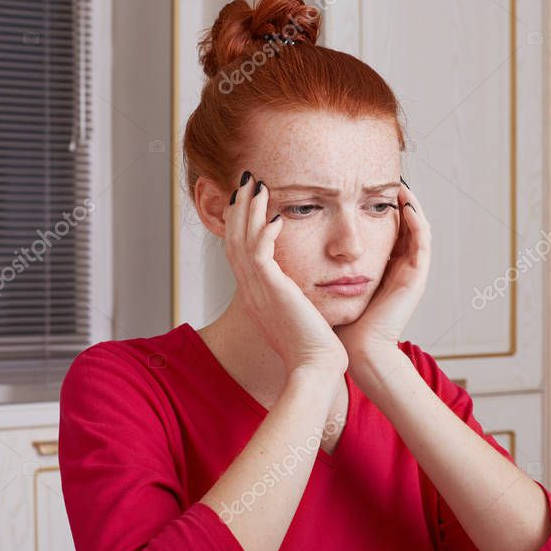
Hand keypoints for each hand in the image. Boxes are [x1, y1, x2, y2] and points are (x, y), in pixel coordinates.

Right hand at [225, 172, 347, 373]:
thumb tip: (305, 292)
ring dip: (249, 211)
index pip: (241, 252)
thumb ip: (297, 300)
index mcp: (257, 296)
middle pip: (234, 241)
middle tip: (246, 182)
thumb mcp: (300, 317)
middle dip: (240, 209)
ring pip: (242, 241)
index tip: (250, 202)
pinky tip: (275, 216)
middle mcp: (252, 291)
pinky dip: (264, 232)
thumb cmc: (314, 349)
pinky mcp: (272, 290)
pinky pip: (259, 253)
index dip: (242, 225)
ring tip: (256, 185)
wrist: (315, 368)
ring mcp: (258, 291)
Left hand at [334, 179, 430, 358]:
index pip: (386, 229)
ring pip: (419, 228)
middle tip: (386, 178)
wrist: (357, 349)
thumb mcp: (331, 283)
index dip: (380, 207)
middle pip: (405, 224)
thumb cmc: (340, 323)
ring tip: (399, 184)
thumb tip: (297, 240)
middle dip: (398, 201)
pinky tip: (405, 204)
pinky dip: (417, 220)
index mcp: (383, 269)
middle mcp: (400, 268)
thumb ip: (323, 263)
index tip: (365, 186)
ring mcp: (412, 272)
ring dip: (411, 204)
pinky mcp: (417, 277)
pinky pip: (423, 240)